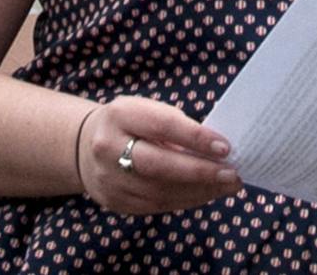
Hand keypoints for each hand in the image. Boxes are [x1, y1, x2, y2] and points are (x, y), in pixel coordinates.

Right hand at [76, 96, 241, 215]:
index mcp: (120, 115)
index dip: (196, 138)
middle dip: (201, 172)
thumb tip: (216, 148)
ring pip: (160, 191)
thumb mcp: (145, 110)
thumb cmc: (130, 123)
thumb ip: (175, 125)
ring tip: (227, 186)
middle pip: (159, 165)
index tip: (226, 147)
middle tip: (232, 174)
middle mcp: (108, 147)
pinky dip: (186, 200)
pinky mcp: (115, 201)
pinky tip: (206, 193)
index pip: (163, 126)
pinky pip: (156, 205)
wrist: (83, 146)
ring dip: (200, 191)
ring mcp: (109, 179)